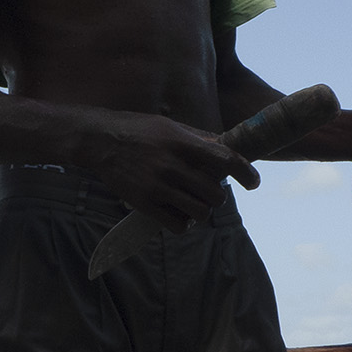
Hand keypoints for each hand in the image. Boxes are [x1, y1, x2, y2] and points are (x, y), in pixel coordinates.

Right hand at [80, 111, 253, 222]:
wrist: (97, 140)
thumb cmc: (137, 130)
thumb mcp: (169, 126)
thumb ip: (199, 138)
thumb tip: (227, 146)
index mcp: (180, 142)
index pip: (224, 159)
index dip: (245, 172)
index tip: (253, 182)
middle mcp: (170, 165)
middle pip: (215, 194)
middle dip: (218, 196)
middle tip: (209, 191)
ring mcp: (156, 186)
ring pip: (200, 213)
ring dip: (203, 211)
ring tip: (195, 203)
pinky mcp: (143, 203)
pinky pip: (177, 226)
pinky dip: (184, 224)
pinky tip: (180, 214)